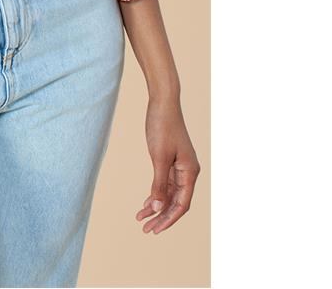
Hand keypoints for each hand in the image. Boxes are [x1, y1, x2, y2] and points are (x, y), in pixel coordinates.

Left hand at [136, 96, 199, 233]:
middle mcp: (188, 172)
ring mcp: (180, 166)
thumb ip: (159, 184)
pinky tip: (146, 203)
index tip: (154, 230)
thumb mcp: (159, 157)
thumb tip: (158, 209)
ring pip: (170, 194)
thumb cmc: (162, 126)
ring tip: (141, 219)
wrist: (163, 102)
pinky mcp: (171, 160)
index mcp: (190, 172)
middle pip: (176, 202)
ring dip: (157, 207)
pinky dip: (156, 193)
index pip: (181, 205)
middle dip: (161, 217)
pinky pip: (165, 183)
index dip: (168, 219)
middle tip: (145, 229)